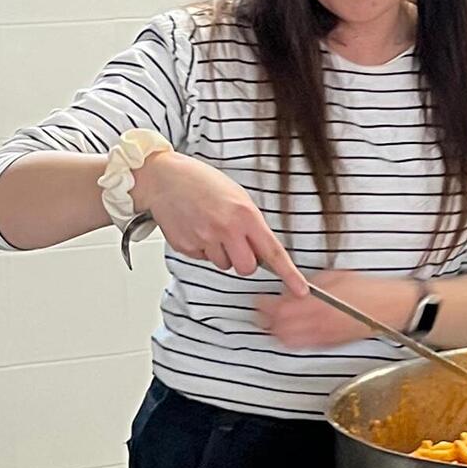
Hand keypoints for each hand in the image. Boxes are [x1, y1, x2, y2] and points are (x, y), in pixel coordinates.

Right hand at [130, 151, 306, 294]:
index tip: (300, 289)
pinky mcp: (186, 247)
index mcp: (244, 215)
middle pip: (246, 268)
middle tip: (236, 242)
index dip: (289, 274)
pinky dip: (203, 249)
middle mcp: (225, 229)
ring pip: (224, 265)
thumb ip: (251, 223)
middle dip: (245, 260)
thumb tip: (262, 249)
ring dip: (222, 253)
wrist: (166, 178)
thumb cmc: (203, 182)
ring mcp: (204, 240)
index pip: (272, 252)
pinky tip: (197, 229)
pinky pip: (203, 259)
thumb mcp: (238, 196)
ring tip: (212, 227)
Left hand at [256, 270, 423, 349]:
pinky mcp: (330, 344)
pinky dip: (290, 340)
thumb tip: (290, 287)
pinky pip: (302, 346)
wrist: (391, 308)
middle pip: (278, 327)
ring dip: (275, 331)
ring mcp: (323, 336)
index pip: (278, 308)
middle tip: (260, 310)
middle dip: (264, 319)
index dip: (263, 304)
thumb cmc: (368, 290)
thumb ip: (309, 284)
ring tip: (272, 322)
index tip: (258, 298)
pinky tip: (289, 332)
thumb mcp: (335, 277)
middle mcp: (317, 323)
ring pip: (286, 340)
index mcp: (317, 303)